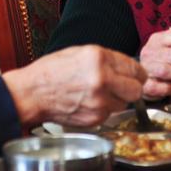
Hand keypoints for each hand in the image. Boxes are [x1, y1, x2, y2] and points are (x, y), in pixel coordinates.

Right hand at [3, 45, 145, 126]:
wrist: (33, 93)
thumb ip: (106, 59)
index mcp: (99, 58)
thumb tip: (127, 67)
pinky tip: (89, 102)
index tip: (137, 75)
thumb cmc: (52, 71)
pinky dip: (104, 109)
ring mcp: (99, 100)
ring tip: (99, 93)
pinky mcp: (95, 117)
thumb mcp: (80, 53)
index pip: (134, 67)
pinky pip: (110, 113)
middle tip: (124, 86)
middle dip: (132, 88)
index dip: (137, 73)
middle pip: (137, 89)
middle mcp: (102, 79)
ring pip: (125, 103)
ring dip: (117, 99)